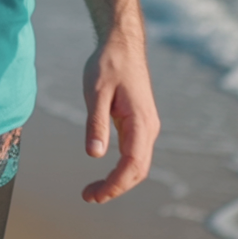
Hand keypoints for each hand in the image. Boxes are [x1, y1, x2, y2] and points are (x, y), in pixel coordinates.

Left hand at [80, 31, 160, 202]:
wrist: (122, 42)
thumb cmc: (108, 63)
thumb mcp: (96, 91)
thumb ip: (96, 123)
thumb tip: (95, 155)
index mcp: (140, 121)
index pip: (132, 165)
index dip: (114, 185)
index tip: (94, 195)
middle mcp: (148, 127)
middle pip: (137, 170)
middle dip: (115, 188)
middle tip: (89, 196)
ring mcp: (146, 125)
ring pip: (137, 163)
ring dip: (118, 179)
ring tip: (94, 190)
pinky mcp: (139, 121)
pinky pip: (134, 152)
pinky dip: (121, 167)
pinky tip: (105, 171)